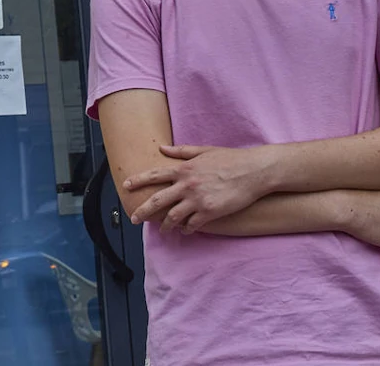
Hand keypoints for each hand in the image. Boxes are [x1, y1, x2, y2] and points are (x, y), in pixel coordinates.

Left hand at [124, 144, 274, 232]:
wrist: (253, 171)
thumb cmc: (230, 159)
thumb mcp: (204, 151)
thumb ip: (181, 151)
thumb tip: (162, 148)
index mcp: (184, 168)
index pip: (155, 174)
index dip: (139, 180)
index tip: (126, 186)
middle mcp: (187, 184)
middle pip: (158, 200)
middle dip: (143, 211)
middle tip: (134, 218)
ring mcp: (198, 199)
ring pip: (173, 217)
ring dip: (165, 226)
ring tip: (163, 230)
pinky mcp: (210, 212)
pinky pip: (192, 225)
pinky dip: (186, 229)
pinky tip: (185, 231)